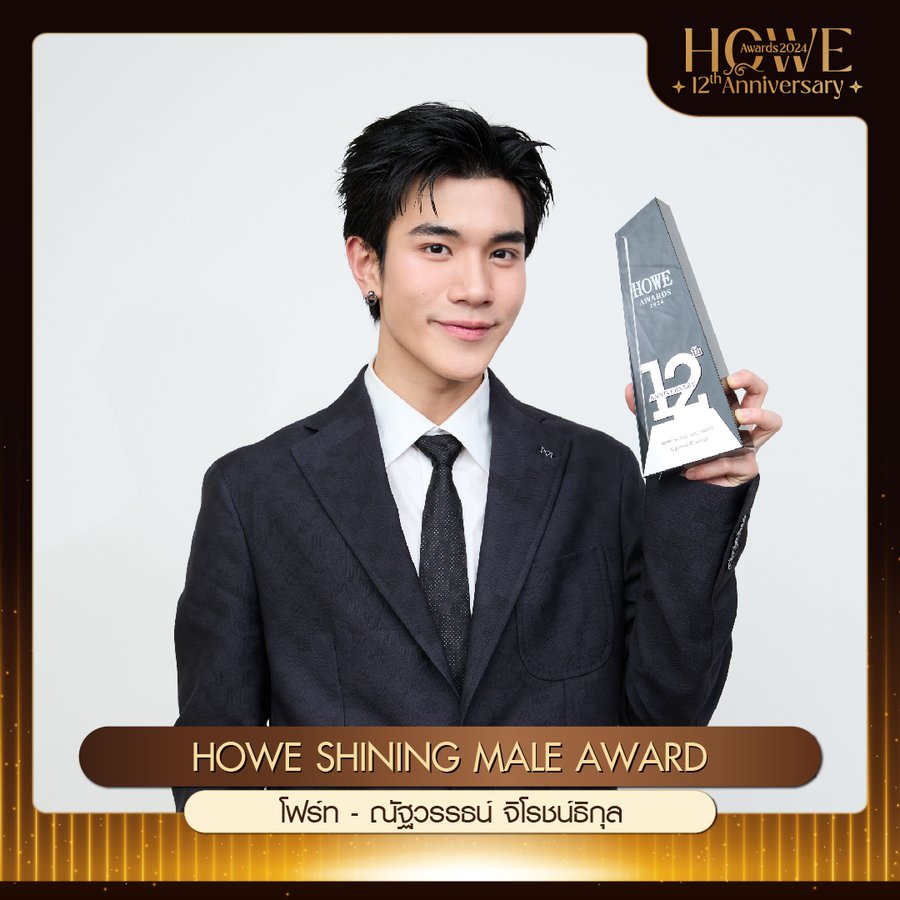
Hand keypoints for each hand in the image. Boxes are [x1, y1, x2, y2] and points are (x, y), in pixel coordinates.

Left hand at [624, 369, 782, 486]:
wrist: (686, 493)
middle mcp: (740, 423)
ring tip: (738, 417)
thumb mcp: (664, 431)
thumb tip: (630, 390)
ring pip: (771, 423)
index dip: (739, 376)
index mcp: (723, 409)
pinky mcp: (745, 468)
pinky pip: (734, 463)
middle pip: (760, 393)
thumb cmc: (685, 456)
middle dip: (751, 382)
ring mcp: (747, 444)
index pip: (738, 384)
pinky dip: (711, 467)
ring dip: (758, 415)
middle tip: (735, 381)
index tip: (726, 375)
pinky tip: (692, 470)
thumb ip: (646, 412)